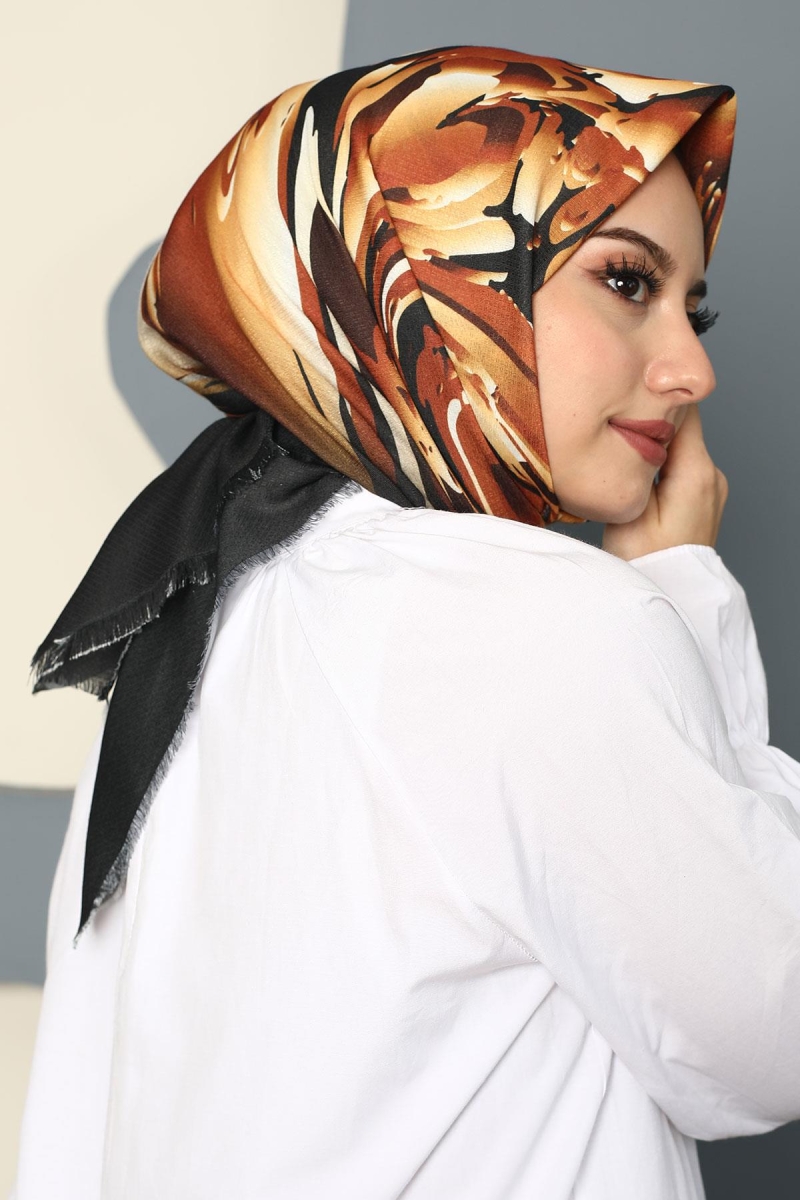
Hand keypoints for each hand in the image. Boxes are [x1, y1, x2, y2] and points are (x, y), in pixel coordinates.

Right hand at [602, 407, 727, 560]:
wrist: (671, 595)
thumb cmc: (646, 559)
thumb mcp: (632, 506)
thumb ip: (639, 461)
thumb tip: (639, 430)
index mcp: (696, 471)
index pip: (684, 411)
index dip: (655, 401)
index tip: (626, 401)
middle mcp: (712, 474)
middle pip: (683, 427)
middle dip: (652, 425)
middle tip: (618, 431)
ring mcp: (712, 486)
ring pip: (682, 446)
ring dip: (656, 446)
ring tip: (626, 457)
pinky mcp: (705, 497)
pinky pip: (684, 466)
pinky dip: (664, 464)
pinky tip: (642, 477)